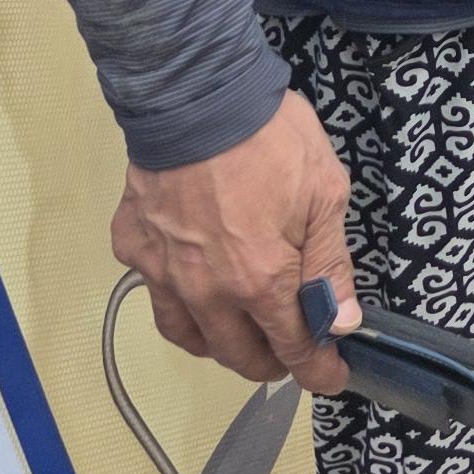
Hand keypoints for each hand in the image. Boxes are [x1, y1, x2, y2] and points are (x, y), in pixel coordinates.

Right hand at [113, 90, 358, 392]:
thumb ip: (329, 263)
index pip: (290, 347)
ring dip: (221, 343)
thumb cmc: (272, 139)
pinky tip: (196, 282)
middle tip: (290, 350)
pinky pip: (157, 293)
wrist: (197, 97)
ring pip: (190, 337)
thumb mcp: (325, 193)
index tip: (330, 377)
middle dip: (270, 362)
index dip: (315, 370)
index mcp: (260, 281)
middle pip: (237, 355)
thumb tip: (339, 322)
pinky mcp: (134, 249)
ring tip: (242, 330)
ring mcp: (163, 274)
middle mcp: (206, 292)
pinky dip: (179, 301)